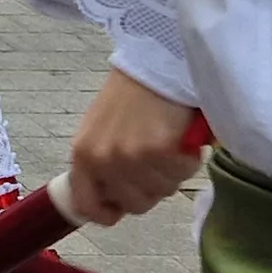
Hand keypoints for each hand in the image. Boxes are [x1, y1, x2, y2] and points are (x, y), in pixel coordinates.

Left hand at [61, 69, 206, 226]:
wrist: (156, 60)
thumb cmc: (131, 94)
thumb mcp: (101, 130)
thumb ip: (102, 164)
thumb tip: (114, 199)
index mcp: (82, 155)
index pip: (87, 206)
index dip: (107, 212)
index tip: (121, 208)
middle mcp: (103, 160)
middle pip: (135, 205)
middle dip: (150, 188)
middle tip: (157, 161)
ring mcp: (131, 158)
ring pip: (163, 192)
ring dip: (172, 173)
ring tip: (169, 143)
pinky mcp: (160, 151)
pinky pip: (182, 173)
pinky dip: (189, 159)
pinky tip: (182, 137)